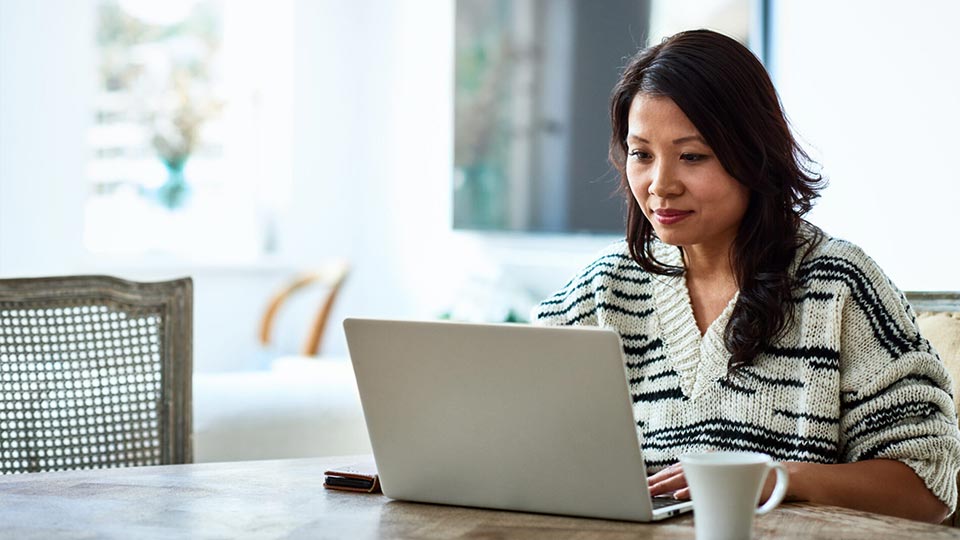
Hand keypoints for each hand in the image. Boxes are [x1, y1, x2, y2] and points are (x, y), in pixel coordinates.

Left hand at [648, 460, 792, 503]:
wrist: (779, 478)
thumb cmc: (747, 482)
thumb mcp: (721, 480)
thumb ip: (700, 483)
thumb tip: (676, 491)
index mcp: (706, 459)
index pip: (677, 469)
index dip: (660, 477)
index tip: (646, 485)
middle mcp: (711, 459)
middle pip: (678, 472)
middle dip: (658, 482)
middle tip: (643, 490)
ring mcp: (720, 468)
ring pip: (688, 478)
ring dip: (668, 486)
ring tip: (653, 493)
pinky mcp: (730, 478)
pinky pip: (708, 486)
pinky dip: (691, 491)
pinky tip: (678, 496)